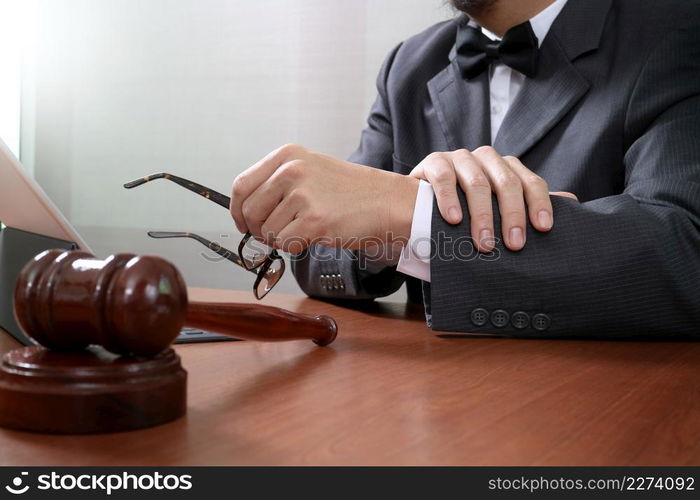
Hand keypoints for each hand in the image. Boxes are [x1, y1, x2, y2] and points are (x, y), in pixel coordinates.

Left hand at [230, 144, 418, 252]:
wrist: (388, 201)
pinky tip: (314, 236)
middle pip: (250, 211)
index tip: (244, 223)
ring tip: (307, 229)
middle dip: (260, 230)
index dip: (238, 210)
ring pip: (267, 232)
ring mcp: (302, 195)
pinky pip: (285, 244)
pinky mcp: (313, 220)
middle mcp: (291, 171)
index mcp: (288, 156)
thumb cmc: (351, 192)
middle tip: (279, 233)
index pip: (241, 185)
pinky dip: (296, 247)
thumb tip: (246, 210)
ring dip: (283, 239)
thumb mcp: (311, 170)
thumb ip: (278, 183)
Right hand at [409, 146, 577, 251]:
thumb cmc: (463, 209)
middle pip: (506, 182)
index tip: (542, 229)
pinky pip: (444, 177)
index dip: (538, 204)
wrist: (417, 203)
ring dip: (482, 215)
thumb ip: (528, 204)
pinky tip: (453, 220)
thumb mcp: (497, 209)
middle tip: (514, 245)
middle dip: (512, 215)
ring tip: (484, 243)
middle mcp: (485, 159)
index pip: (530, 181)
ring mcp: (458, 158)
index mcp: (505, 168)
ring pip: (477, 182)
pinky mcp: (433, 162)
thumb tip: (572, 202)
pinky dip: (449, 199)